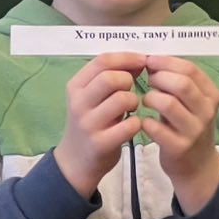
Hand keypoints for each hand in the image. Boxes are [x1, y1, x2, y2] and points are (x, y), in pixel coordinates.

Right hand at [53, 53, 145, 197]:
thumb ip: (113, 77)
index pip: (102, 60)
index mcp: (76, 86)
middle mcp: (78, 103)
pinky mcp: (100, 143)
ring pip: (122, 99)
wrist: (77, 161)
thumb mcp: (94, 97)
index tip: (142, 61)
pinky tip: (132, 125)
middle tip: (131, 90)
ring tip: (131, 109)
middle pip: (110, 78)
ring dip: (134, 101)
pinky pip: (130, 125)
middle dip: (128, 80)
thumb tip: (141, 59)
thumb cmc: (92, 122)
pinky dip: (137, 123)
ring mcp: (88, 124)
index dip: (127, 57)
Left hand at [139, 57, 218, 213]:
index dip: (166, 62)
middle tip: (148, 81)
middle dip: (158, 78)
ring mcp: (194, 130)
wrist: (197, 165)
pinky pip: (156, 128)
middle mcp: (207, 111)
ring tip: (145, 100)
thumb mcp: (194, 103)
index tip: (149, 61)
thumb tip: (153, 61)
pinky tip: (144, 121)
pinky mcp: (179, 147)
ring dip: (150, 98)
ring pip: (168, 103)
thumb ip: (180, 83)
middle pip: (181, 84)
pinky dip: (145, 121)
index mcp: (211, 95)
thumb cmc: (189, 126)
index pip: (190, 69)